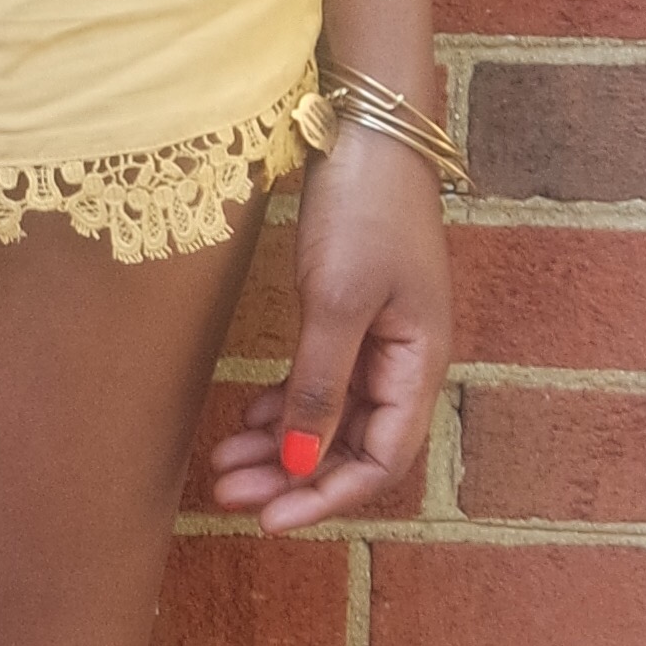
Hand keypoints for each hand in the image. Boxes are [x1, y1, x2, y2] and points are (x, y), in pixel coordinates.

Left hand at [206, 126, 450, 531]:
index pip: (382, 462)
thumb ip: (319, 387)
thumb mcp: (335, 301)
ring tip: (225, 464)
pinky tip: (249, 416)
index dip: (327, 497)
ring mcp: (380, 338)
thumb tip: (300, 465)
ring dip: (281, 446)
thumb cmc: (364, 209)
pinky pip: (321, 383)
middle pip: (353, 448)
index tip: (270, 518)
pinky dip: (286, 406)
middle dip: (292, 478)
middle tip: (228, 493)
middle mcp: (406, 362)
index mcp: (419, 365)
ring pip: (330, 418)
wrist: (368, 127)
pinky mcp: (351, 313)